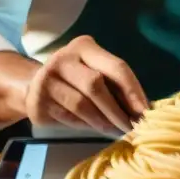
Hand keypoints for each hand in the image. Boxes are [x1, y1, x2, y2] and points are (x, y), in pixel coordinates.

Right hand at [23, 36, 148, 132]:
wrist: (34, 86)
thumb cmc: (76, 79)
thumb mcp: (95, 71)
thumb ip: (114, 84)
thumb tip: (142, 109)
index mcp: (84, 47)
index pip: (115, 67)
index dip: (133, 91)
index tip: (145, 111)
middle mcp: (63, 59)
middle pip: (96, 85)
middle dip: (117, 110)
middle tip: (131, 127)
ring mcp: (47, 80)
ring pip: (82, 105)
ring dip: (103, 122)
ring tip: (116, 131)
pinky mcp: (38, 102)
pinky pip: (68, 117)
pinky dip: (86, 126)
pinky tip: (96, 129)